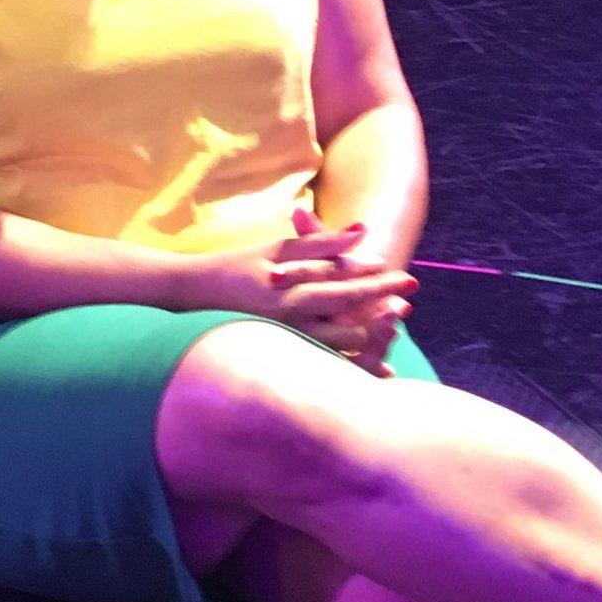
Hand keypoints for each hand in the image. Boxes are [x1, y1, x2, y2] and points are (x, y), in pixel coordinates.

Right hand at [179, 212, 414, 368]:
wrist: (194, 296)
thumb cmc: (238, 266)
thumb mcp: (278, 249)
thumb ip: (321, 243)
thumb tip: (363, 231)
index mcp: (296, 286)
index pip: (348, 282)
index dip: (379, 280)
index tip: (406, 278)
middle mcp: (296, 317)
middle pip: (352, 316)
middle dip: (383, 309)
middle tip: (408, 304)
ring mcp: (290, 340)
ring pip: (344, 347)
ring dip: (374, 339)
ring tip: (395, 330)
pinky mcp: (284, 357)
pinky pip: (328, 366)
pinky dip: (356, 366)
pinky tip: (380, 369)